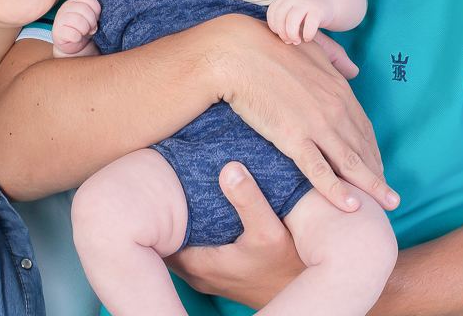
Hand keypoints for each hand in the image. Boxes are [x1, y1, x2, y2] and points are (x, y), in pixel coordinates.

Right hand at [51, 0, 100, 57]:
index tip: (96, 19)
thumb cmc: (82, 30)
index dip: (96, 10)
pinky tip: (76, 38)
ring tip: (83, 33)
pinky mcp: (57, 32)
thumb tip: (98, 18)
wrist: (71, 45)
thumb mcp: (90, 19)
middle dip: (92, 22)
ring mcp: (60, 18)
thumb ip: (94, 13)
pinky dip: (78, 38)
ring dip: (85, 30)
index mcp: (75, 1)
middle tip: (91, 29)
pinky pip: (73, 34)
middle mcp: (66, 7)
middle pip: (85, 9)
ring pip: (79, 21)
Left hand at [166, 162, 304, 308]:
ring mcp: (206, 275)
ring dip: (178, 224)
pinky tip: (202, 213)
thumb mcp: (270, 232)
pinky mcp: (218, 273)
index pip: (158, 236)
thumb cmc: (287, 267)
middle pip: (164, 240)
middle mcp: (197, 273)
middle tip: (164, 183)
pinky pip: (192, 249)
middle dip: (163, 215)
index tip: (159, 185)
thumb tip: (230, 167)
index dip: (156, 211)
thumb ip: (249, 200)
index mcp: (199, 263)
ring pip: (178, 245)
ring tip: (178, 192)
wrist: (305, 294)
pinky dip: (192, 232)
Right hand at [210, 16, 397, 212]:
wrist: (239, 53)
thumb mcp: (312, 46)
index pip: (363, 127)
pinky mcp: (292, 138)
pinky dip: (337, 190)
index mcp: (339, 88)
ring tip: (386, 205)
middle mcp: (335, 108)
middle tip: (389, 196)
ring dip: (371, 186)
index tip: (378, 167)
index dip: (372, 150)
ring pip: (350, 163)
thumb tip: (354, 68)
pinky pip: (319, 170)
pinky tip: (352, 206)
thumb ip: (336, 57)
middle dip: (378, 174)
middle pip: (362, 148)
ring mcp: (316, 124)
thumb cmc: (270, 46)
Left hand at [267, 0, 332, 43]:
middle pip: (279, 18)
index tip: (282, 35)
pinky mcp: (318, 10)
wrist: (327, 0)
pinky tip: (308, 38)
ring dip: (292, 35)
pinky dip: (307, 35)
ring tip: (297, 41)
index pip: (272, 14)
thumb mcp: (291, 9)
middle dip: (282, 33)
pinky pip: (309, 25)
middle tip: (289, 41)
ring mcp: (306, 2)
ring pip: (291, 21)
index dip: (275, 28)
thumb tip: (280, 38)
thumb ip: (282, 20)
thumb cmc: (306, 10)